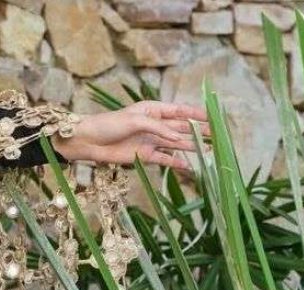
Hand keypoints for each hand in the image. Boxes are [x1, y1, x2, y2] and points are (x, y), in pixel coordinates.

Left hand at [51, 101, 209, 169]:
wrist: (88, 141)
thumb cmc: (108, 124)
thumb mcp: (135, 120)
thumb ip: (158, 128)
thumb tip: (178, 137)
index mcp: (152, 110)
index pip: (179, 110)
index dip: (195, 113)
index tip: (212, 117)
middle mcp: (154, 125)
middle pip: (180, 128)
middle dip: (198, 131)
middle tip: (216, 136)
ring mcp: (150, 140)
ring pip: (175, 144)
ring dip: (191, 147)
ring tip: (208, 151)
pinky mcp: (144, 155)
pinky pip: (164, 158)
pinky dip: (176, 162)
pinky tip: (188, 166)